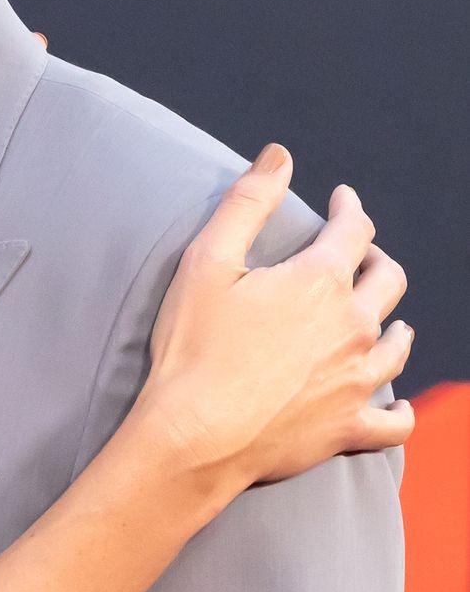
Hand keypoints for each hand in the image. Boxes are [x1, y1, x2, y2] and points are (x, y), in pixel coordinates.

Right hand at [140, 144, 412, 493]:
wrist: (195, 436)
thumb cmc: (193, 349)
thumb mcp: (207, 262)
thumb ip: (247, 203)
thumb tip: (279, 155)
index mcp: (321, 281)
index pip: (354, 229)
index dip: (349, 208)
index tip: (341, 200)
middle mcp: (353, 326)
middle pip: (388, 280)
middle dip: (375, 259)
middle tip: (359, 256)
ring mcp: (357, 379)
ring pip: (398, 343)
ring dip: (393, 323)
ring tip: (383, 319)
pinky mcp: (350, 427)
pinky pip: (394, 419)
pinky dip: (397, 407)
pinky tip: (392, 400)